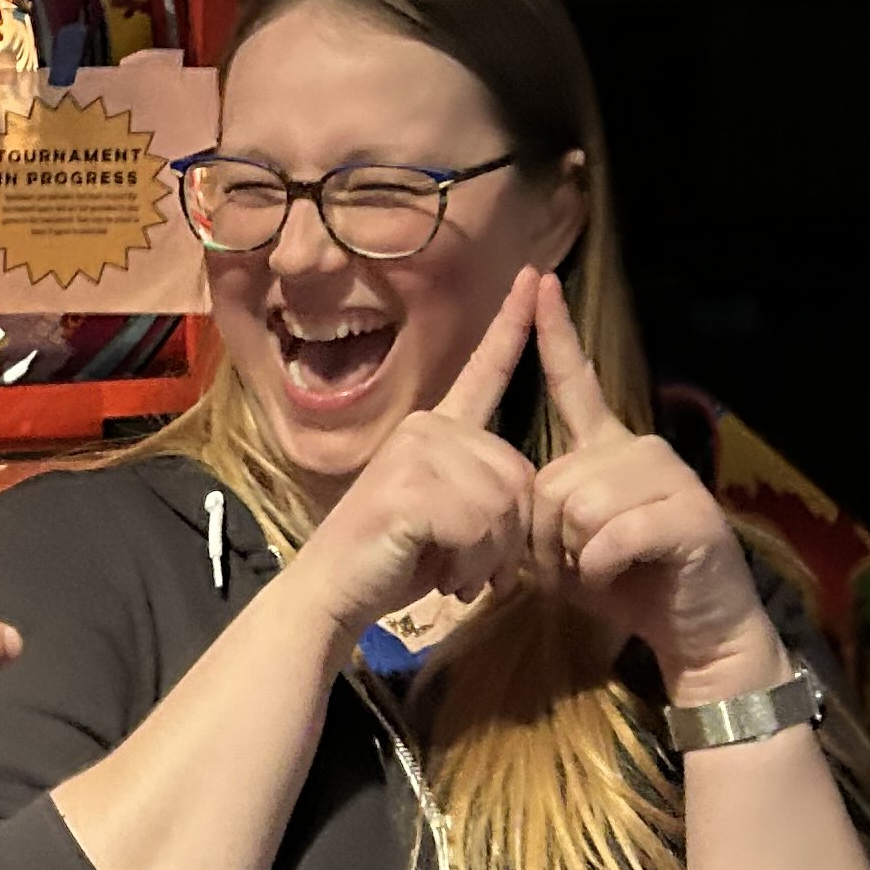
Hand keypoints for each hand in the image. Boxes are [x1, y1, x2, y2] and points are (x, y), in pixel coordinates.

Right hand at [282, 270, 545, 644]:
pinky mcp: (413, 486)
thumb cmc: (391, 560)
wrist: (332, 592)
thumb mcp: (450, 519)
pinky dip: (470, 567)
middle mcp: (427, 427)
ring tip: (449, 571)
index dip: (512, 327)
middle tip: (461, 566)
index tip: (538, 277)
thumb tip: (524, 510)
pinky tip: (441, 577)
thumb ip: (485, 496)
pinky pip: (481, 529)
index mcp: (435, 427)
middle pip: (518, 476)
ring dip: (486, 558)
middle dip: (503, 538)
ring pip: (504, 506)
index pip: (484, 371)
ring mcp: (417, 452)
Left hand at [522, 276, 778, 693]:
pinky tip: (621, 574)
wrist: (697, 630)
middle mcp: (641, 449)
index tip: (539, 284)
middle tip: (585, 562)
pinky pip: (610, 535)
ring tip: (609, 567)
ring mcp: (669, 476)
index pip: (578, 384)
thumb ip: (536, 516)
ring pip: (579, 506)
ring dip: (577, 553)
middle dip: (551, 537)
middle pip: (555, 480)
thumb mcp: (565, 550)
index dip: (556, 335)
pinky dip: (601, 566)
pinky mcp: (688, 512)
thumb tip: (514, 499)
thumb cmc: (628, 584)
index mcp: (610, 449)